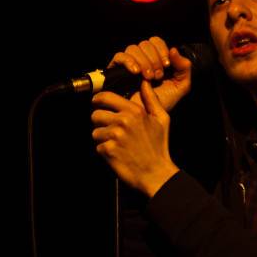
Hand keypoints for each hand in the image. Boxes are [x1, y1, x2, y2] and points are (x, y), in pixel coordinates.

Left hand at [91, 80, 178, 196]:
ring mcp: (114, 136)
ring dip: (102, 137)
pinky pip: (97, 146)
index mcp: (134, 111)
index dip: (98, 99)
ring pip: (95, 131)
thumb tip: (144, 83)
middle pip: (96, 114)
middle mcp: (122, 121)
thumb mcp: (162, 119)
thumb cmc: (159, 147)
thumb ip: (151, 99)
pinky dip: (105, 150)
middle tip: (111, 129)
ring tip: (117, 143)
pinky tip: (117, 153)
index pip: (106, 97)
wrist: (155, 173)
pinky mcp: (107, 150)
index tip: (97, 103)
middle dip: (101, 122)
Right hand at [108, 36, 191, 111]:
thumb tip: (173, 50)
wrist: (146, 118)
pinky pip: (119, 56)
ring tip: (148, 78)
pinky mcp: (117, 70)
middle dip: (154, 59)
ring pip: (133, 48)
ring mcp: (129, 64)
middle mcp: (142, 59)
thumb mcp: (180, 86)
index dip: (162, 50)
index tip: (167, 65)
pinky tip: (136, 72)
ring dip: (143, 61)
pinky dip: (129, 61)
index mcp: (156, 59)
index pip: (156, 41)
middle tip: (158, 75)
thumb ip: (184, 68)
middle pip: (145, 43)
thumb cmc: (162, 103)